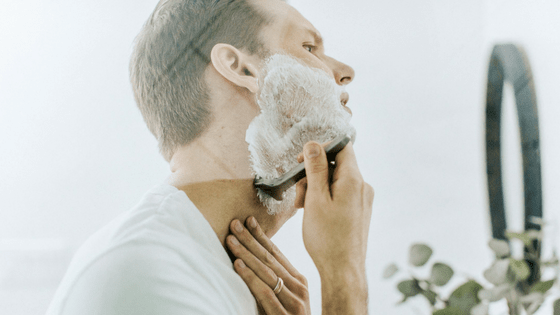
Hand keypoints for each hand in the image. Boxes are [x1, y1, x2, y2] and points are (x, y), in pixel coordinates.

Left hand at [227, 217, 310, 314]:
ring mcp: (294, 301)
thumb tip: (253, 261)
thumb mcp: (284, 299)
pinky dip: (250, 278)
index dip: (261, 236)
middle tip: (234, 223)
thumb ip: (274, 282)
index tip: (248, 220)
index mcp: (299, 280)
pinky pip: (264, 293)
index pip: (276, 253)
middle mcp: (299, 287)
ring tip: (231, 240)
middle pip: (269, 259)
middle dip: (250, 240)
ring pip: (266, 272)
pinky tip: (237, 266)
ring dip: (246, 254)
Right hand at [296, 140, 373, 273]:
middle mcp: (362, 187)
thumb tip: (313, 145)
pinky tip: (313, 213)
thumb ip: (315, 169)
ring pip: (335, 181)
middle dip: (313, 174)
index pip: (341, 147)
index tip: (302, 161)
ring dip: (316, 188)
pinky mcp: (358, 211)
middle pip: (336, 165)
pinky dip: (324, 198)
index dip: (320, 149)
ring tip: (304, 207)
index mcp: (353, 180)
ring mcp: (362, 200)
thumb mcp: (316, 199)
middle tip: (299, 193)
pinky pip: (340, 195)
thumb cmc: (327, 238)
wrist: (343, 270)